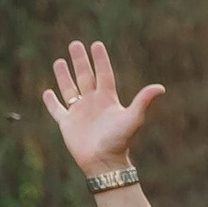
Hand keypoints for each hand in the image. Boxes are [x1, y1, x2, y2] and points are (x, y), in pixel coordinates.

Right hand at [43, 38, 164, 181]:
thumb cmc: (119, 141)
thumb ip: (143, 101)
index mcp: (107, 99)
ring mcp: (79, 113)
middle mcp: (93, 103)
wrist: (104, 162)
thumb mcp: (132, 119)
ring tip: (60, 61)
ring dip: (64, 76)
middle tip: (75, 44)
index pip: (104, 74)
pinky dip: (51, 101)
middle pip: (85, 77)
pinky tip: (47, 92)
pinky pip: (57, 109)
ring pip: (70, 89)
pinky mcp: (67, 124)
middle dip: (80, 61)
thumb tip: (160, 88)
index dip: (100, 60)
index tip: (96, 44)